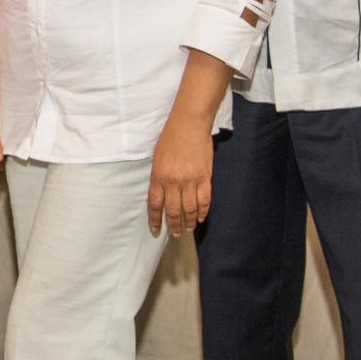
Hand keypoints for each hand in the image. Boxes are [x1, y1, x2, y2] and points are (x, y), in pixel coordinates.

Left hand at [146, 110, 213, 235]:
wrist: (189, 125)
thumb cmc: (170, 138)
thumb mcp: (157, 158)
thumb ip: (158, 177)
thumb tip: (162, 195)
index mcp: (158, 177)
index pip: (155, 205)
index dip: (155, 220)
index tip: (156, 230)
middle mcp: (173, 182)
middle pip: (173, 211)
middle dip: (174, 226)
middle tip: (175, 234)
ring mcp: (190, 181)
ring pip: (189, 209)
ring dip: (188, 222)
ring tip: (188, 229)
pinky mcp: (205, 178)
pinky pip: (204, 201)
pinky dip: (202, 212)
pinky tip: (200, 218)